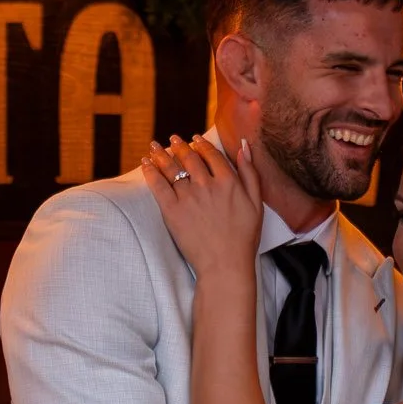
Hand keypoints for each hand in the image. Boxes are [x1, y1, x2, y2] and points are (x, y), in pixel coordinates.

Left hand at [140, 134, 263, 277]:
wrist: (225, 263)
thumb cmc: (244, 237)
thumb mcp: (257, 203)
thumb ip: (250, 173)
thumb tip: (244, 148)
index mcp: (228, 181)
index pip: (211, 155)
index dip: (202, 145)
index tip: (195, 139)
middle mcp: (206, 184)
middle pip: (190, 158)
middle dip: (180, 146)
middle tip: (173, 140)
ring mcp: (188, 197)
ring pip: (172, 168)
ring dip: (162, 154)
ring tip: (155, 146)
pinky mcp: (172, 210)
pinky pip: (158, 185)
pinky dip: (150, 172)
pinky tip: (146, 163)